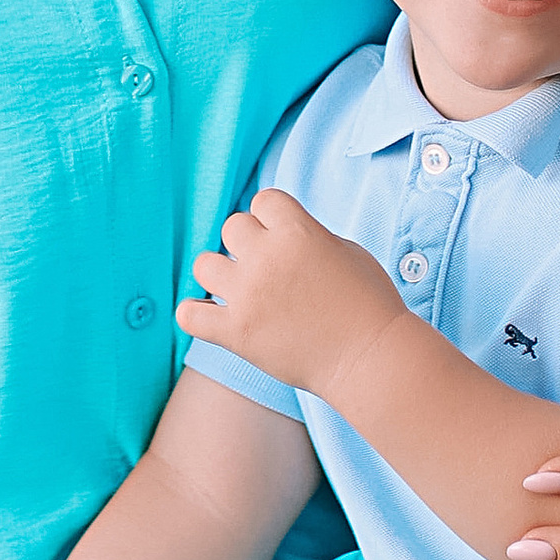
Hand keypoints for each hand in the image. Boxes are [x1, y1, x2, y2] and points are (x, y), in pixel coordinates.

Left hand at [174, 187, 404, 407]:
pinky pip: (188, 315)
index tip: (285, 240)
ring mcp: (248, 295)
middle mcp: (266, 257)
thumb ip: (307, 235)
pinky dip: (195, 314)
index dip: (273, 219)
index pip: (263, 200)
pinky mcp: (235, 333)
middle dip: (248, 244)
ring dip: (220, 275)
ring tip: (240, 291)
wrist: (371, 359)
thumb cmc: (368, 304)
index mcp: (297, 230)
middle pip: (232, 226)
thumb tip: (280, 234)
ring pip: (203, 264)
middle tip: (268, 270)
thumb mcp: (346, 250)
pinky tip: (211, 316)